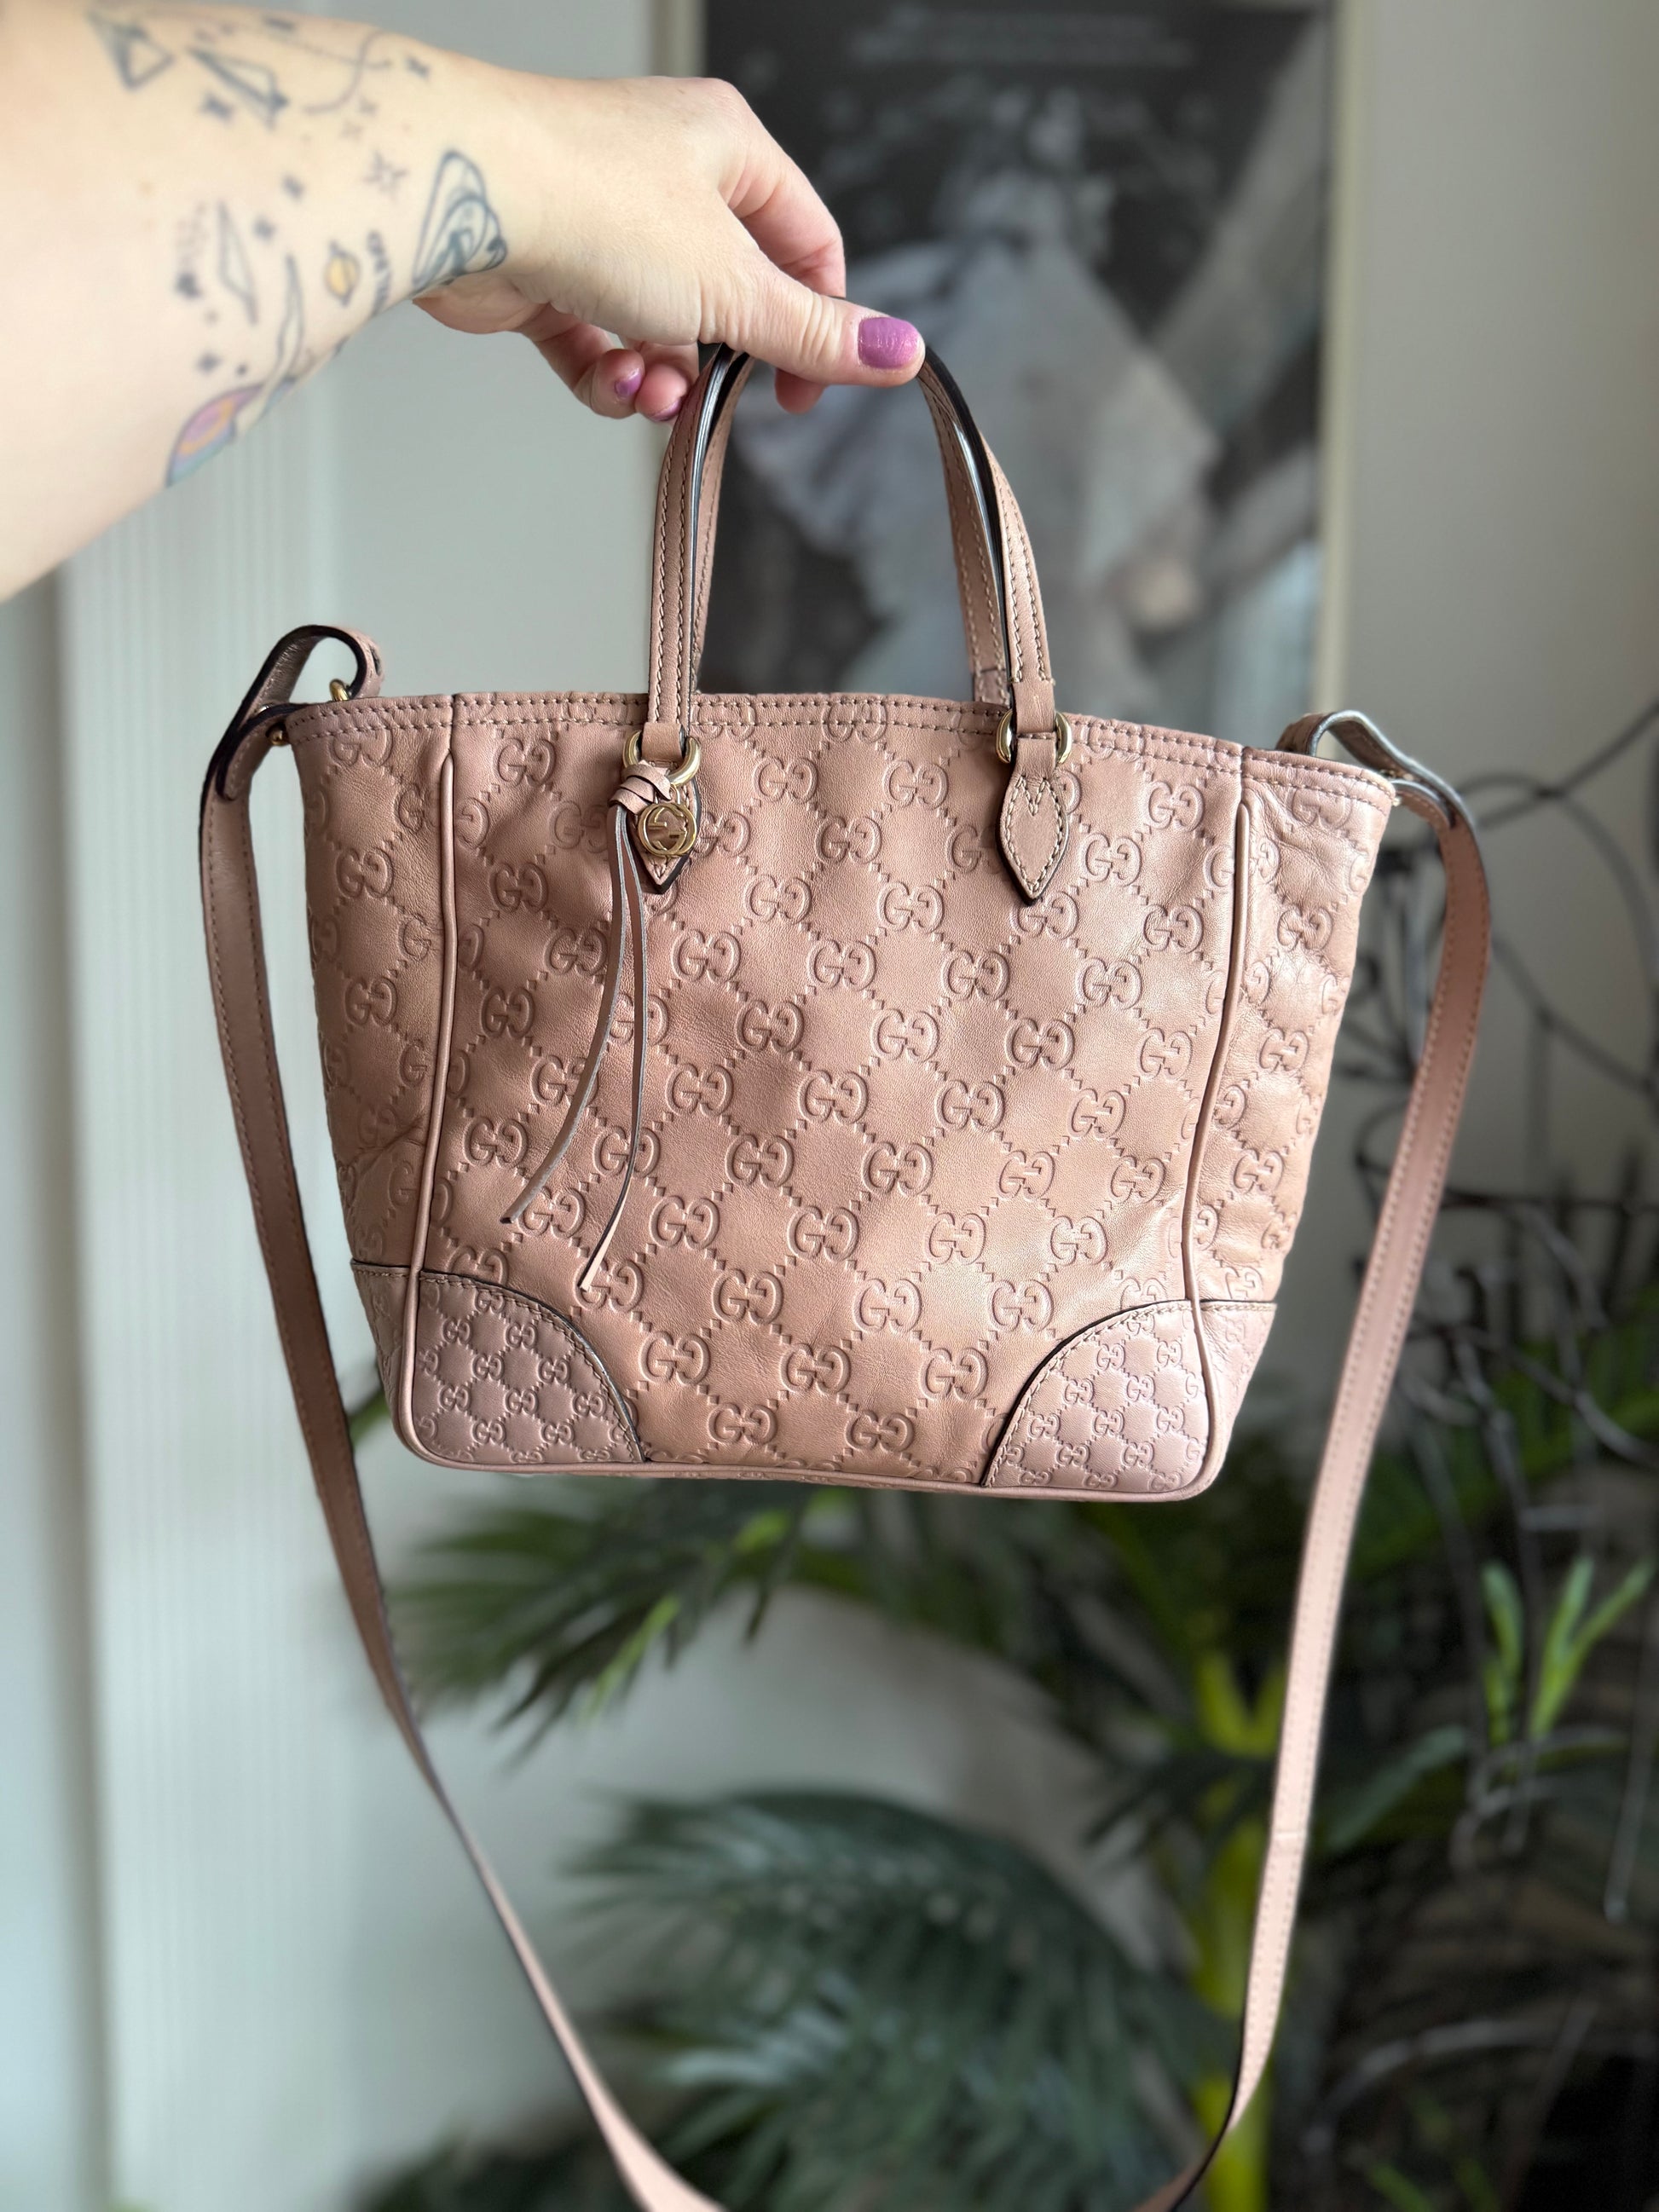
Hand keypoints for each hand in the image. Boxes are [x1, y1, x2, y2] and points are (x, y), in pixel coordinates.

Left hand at [414, 73, 921, 421]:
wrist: (461, 195)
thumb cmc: (594, 201)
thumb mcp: (734, 285)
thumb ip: (815, 332)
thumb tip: (900, 354)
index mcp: (726, 146)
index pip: (804, 241)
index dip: (817, 322)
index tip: (805, 391)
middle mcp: (663, 174)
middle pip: (727, 293)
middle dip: (719, 360)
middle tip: (717, 395)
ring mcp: (600, 221)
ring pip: (658, 326)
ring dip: (659, 376)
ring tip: (648, 391)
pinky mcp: (545, 267)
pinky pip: (595, 340)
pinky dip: (605, 375)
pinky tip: (607, 383)